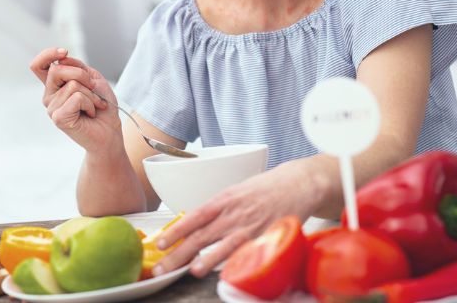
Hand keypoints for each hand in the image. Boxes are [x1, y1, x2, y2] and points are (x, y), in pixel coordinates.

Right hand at [29, 48, 121, 153]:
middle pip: (55, 70)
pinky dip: (90, 103)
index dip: (47, 54)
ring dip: (91, 94)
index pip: (38, 66)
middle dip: (81, 74)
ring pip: (72, 85)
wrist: (110, 131)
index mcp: (55, 85)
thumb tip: (61, 59)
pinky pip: (77, 98)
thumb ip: (76, 66)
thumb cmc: (102, 105)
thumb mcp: (93, 78)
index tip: (64, 52)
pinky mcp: (58, 118)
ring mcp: (52, 108)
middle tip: (93, 88)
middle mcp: (49, 96)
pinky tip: (90, 113)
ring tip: (94, 105)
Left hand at [153, 158, 325, 277]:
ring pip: (223, 245)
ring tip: (191, 270)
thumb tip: (195, 225)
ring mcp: (251, 226)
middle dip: (179, 253)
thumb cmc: (265, 188)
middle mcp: (234, 213)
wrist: (297, 183)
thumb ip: (217, 209)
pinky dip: (236, 263)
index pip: (193, 217)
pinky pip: (248, 253)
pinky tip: (227, 273)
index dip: (175, 232)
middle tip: (162, 267)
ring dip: (206, 259)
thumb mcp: (235, 192)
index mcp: (223, 199)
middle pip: (202, 235)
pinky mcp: (267, 237)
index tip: (160, 243)